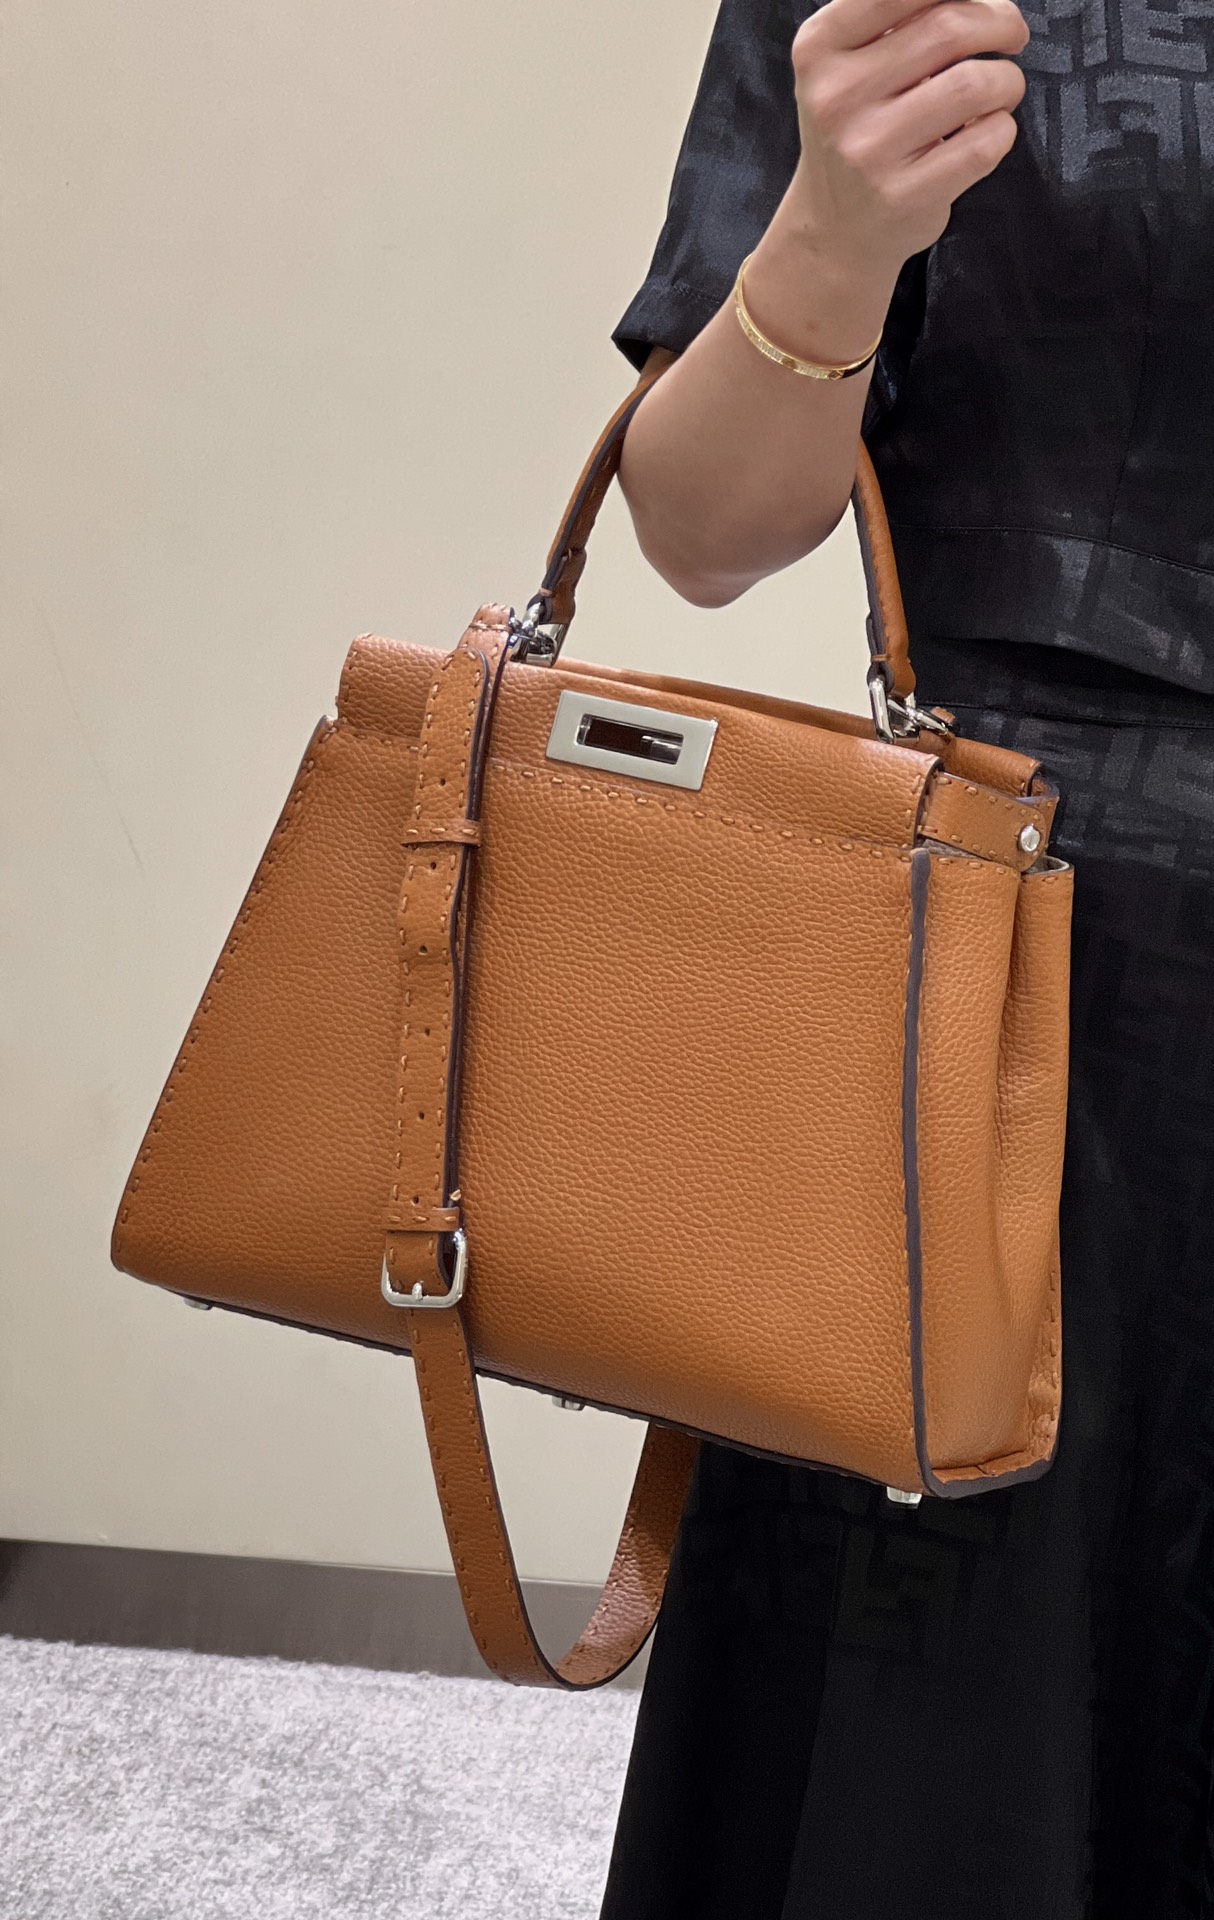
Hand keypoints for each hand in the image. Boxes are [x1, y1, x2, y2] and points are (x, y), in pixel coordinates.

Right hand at [788, 0, 1030, 268]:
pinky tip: (986, 132)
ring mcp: (869, 151)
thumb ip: (897, 15)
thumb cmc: (859, 127)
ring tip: (1002, 89)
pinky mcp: (904, 195)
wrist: (835, 227)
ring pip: (975, 84)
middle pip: (950, 26)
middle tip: (1012, 34)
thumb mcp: (849, 62)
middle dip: (1001, 22)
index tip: (982, 0)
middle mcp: (836, 97)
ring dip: (1007, 80)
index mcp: (819, 48)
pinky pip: (985, 142)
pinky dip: (1002, 129)